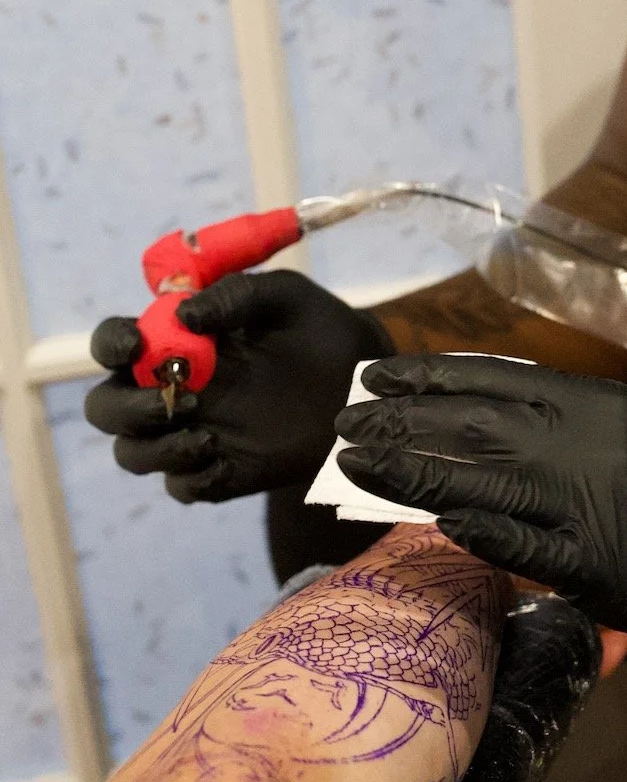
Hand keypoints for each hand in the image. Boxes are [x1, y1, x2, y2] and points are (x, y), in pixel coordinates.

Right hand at [84, 271, 391, 502]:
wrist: (364, 383)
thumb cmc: (318, 329)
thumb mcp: (286, 298)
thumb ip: (237, 294)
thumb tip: (184, 314)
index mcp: (178, 341)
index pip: (117, 343)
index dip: (112, 344)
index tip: (135, 346)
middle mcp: (173, 388)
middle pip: (106, 407)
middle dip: (124, 407)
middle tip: (177, 397)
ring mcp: (191, 431)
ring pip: (132, 453)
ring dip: (154, 447)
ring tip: (206, 435)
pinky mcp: (218, 470)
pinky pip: (181, 486)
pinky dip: (190, 476)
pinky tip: (221, 457)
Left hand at [334, 355, 626, 635]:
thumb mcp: (625, 421)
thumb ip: (560, 413)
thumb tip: (480, 407)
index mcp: (590, 401)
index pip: (493, 382)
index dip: (429, 378)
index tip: (378, 377)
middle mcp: (583, 442)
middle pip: (474, 427)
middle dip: (403, 423)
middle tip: (345, 422)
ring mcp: (586, 502)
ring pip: (483, 482)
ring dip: (414, 474)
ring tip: (359, 466)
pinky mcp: (592, 562)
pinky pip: (522, 545)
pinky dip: (477, 531)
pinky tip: (434, 522)